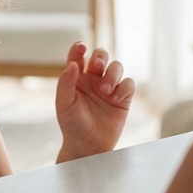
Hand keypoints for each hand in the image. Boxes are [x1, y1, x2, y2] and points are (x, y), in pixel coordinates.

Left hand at [55, 43, 134, 159]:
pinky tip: (116, 99)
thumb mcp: (64, 104)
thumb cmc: (72, 124)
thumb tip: (72, 64)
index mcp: (77, 78)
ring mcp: (109, 87)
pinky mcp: (123, 98)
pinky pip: (128, 84)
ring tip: (106, 90)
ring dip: (112, 74)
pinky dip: (124, 88)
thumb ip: (66, 83)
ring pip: (116, 67)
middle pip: (101, 56)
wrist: (88, 145)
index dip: (79, 48)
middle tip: (97, 67)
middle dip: (101, 57)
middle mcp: (93, 79)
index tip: (81, 46)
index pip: (78, 56)